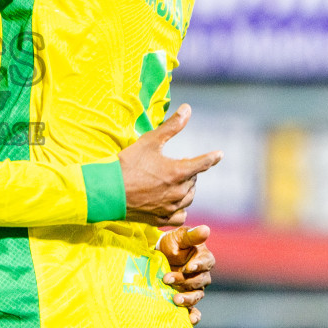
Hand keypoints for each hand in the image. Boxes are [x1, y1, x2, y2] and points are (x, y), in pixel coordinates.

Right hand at [119, 104, 221, 225]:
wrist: (107, 190)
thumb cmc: (128, 163)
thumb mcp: (150, 141)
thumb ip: (172, 126)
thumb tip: (187, 109)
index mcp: (178, 172)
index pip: (203, 164)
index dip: (212, 158)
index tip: (219, 154)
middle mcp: (178, 192)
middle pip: (193, 180)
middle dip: (188, 171)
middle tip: (174, 164)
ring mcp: (170, 207)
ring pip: (188, 198)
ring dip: (186, 188)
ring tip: (175, 181)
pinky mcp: (160, 219)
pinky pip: (179, 216)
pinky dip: (180, 208)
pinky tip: (173, 203)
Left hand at [158, 224, 213, 324]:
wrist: (157, 255)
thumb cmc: (171, 243)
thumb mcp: (180, 236)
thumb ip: (192, 235)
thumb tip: (206, 229)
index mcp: (203, 259)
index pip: (207, 262)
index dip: (199, 265)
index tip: (189, 267)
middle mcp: (202, 275)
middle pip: (199, 281)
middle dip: (184, 281)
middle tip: (167, 279)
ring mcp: (194, 289)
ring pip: (197, 296)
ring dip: (188, 299)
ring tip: (175, 300)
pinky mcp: (187, 299)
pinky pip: (194, 310)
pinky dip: (194, 316)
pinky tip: (190, 320)